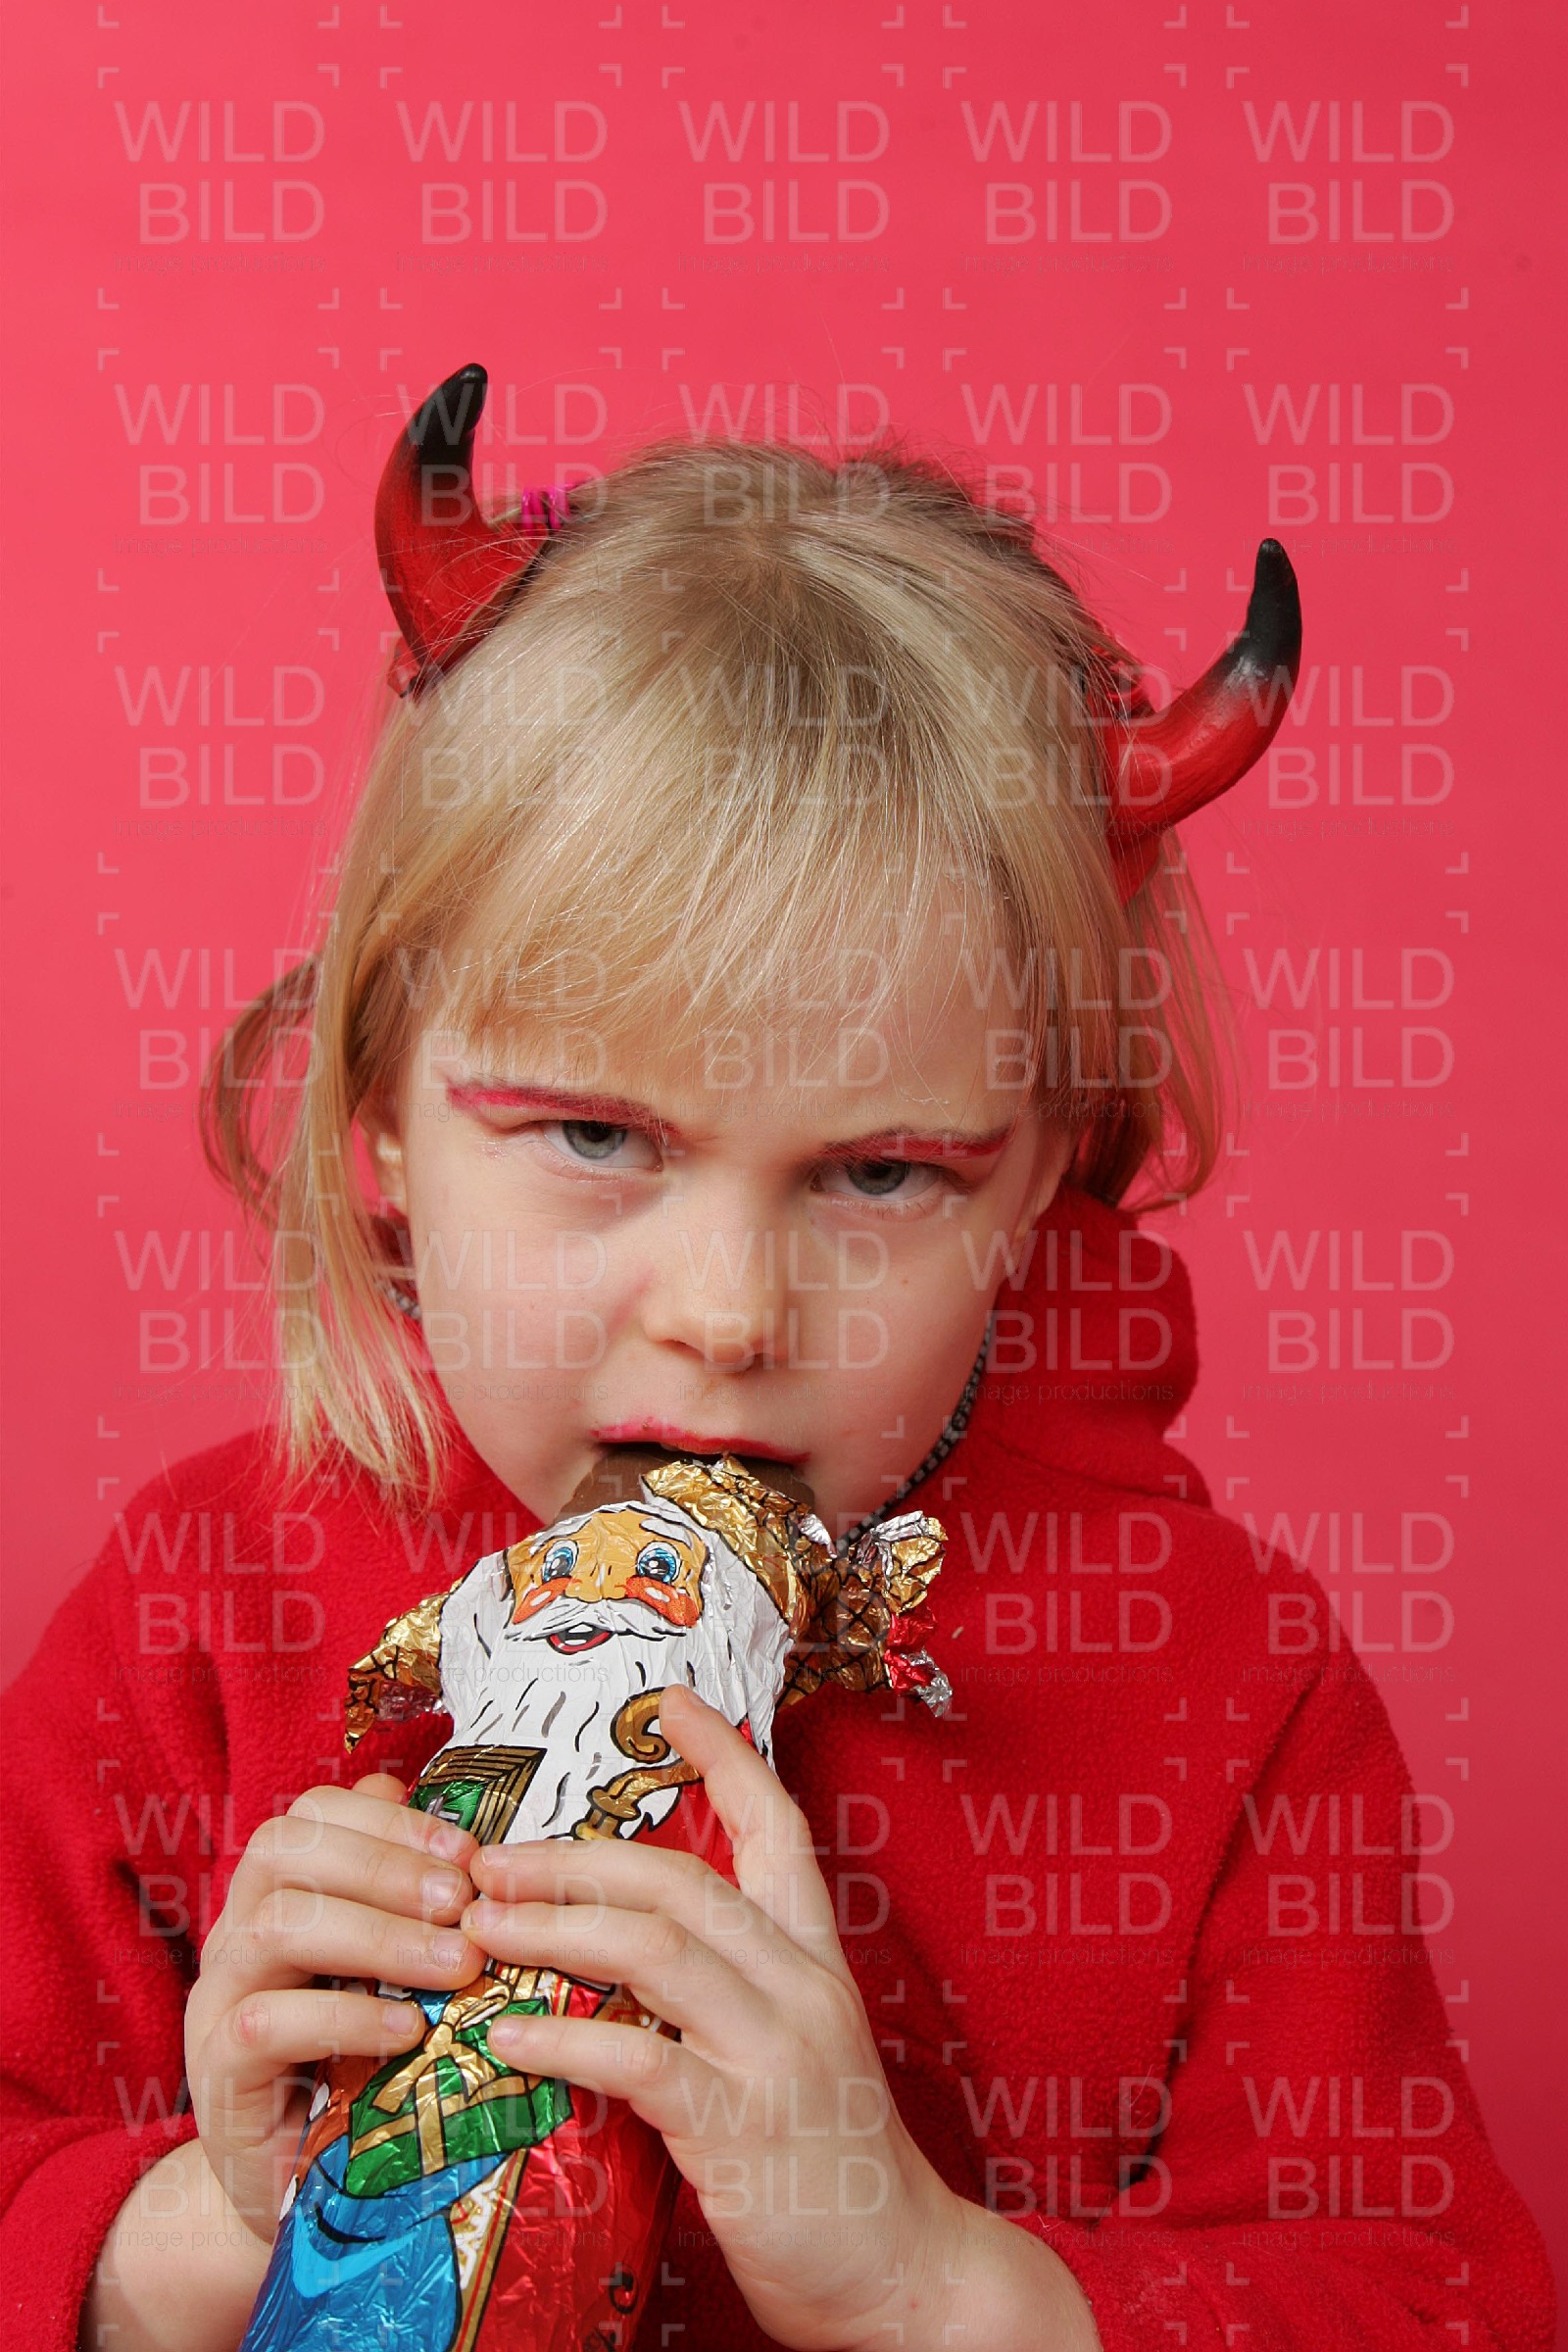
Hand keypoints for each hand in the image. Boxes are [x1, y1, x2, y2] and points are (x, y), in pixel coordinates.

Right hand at [182, 1772, 483, 2239]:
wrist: (304, 2196)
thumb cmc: (360, 2071)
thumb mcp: (392, 1980)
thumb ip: (412, 1909)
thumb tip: (463, 1840)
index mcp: (277, 1894)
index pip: (313, 1814)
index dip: (390, 1823)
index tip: (467, 1854)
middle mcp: (237, 1933)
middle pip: (285, 1851)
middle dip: (386, 1866)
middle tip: (465, 1905)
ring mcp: (217, 2000)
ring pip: (277, 1925)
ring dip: (379, 1935)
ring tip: (456, 1965)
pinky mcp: (218, 2073)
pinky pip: (267, 2022)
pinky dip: (346, 2017)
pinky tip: (409, 2031)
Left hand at [462, 1685, 968, 2351]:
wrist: (905, 2273)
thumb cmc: (830, 2166)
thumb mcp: (789, 2054)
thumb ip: (721, 2001)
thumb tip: (611, 1961)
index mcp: (815, 1961)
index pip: (776, 1829)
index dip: (725, 1757)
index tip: (670, 1702)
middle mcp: (802, 1987)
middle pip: (681, 1881)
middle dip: (574, 1860)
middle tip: (490, 1861)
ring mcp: (777, 2053)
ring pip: (654, 1950)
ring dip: (553, 1930)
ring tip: (479, 1929)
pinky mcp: (744, 2127)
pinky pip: (639, 2062)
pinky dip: (561, 2044)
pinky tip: (502, 2042)